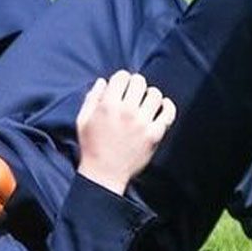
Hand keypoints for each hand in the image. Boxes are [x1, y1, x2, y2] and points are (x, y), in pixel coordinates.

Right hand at [75, 70, 175, 194]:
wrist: (104, 174)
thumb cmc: (92, 147)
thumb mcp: (82, 120)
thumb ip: (92, 98)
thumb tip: (103, 81)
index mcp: (108, 106)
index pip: (122, 76)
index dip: (122, 79)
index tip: (121, 87)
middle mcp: (127, 111)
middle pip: (139, 82)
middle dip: (135, 85)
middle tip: (133, 95)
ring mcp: (143, 123)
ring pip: (155, 94)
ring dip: (149, 95)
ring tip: (144, 103)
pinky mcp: (155, 134)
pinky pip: (168, 112)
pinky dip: (167, 106)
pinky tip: (162, 106)